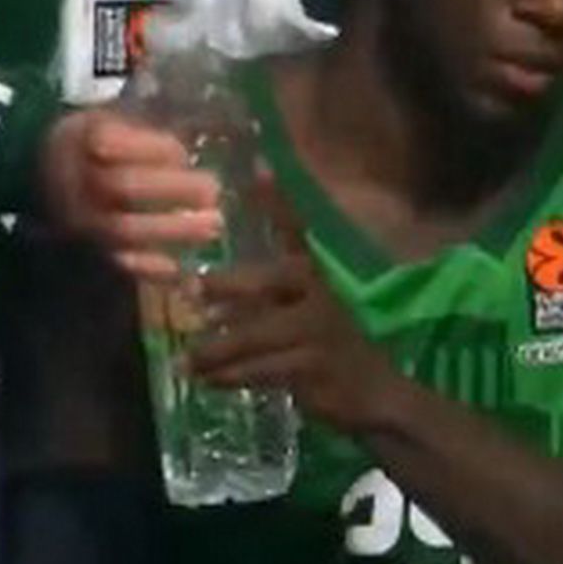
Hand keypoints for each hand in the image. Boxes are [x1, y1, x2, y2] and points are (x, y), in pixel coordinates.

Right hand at [38, 108, 222, 279]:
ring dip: (172, 229)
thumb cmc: (91, 144)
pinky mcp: (85, 249)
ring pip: (122, 229)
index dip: (152, 148)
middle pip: (121, 186)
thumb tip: (189, 150)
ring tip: (213, 224)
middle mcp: (73, 181)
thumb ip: (141, 130)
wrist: (42, 178)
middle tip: (214, 189)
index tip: (183, 153)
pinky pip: (117, 262)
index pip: (109, 142)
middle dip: (173, 188)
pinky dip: (148, 267)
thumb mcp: (107, 120)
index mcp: (78, 139)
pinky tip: (180, 266)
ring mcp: (78, 219)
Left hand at [186, 177, 397, 431]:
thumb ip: (270, 276)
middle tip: (190, 289)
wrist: (376, 395)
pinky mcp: (310, 370)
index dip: (280, 200)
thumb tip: (217, 258)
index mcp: (318, 274)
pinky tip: (209, 381)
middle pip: (267, 283)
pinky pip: (260, 371)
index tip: (258, 167)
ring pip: (254, 336)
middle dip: (226, 286)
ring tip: (186, 358)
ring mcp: (317, 334)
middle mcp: (320, 296)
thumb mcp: (311, 302)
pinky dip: (231, 377)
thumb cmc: (336, 346)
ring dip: (216, 350)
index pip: (299, 228)